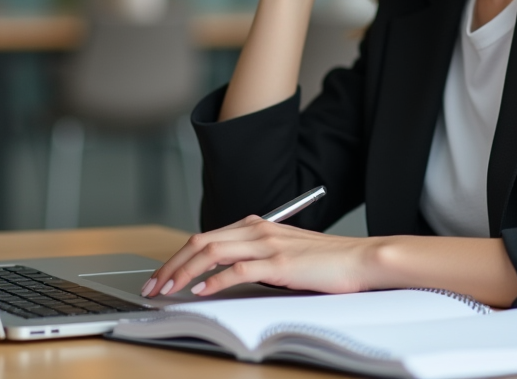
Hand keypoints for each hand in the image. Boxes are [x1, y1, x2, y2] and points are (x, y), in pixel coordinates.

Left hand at [141, 216, 377, 297]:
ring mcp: (267, 245)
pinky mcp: (279, 264)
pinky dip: (213, 281)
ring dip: (183, 273)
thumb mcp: (286, 253)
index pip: (207, 237)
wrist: (362, 258)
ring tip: (168, 290)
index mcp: (258, 225)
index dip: (179, 256)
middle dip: (171, 265)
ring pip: (211, 253)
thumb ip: (259, 257)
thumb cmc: (329, 260)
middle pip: (201, 242)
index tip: (164, 275)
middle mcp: (258, 230)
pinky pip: (236, 270)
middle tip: (154, 286)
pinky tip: (200, 292)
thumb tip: (229, 276)